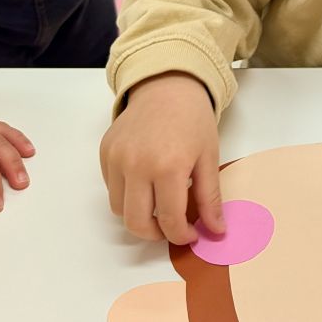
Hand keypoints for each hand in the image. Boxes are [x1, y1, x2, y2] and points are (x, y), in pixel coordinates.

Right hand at [99, 73, 224, 244]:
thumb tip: (217, 231)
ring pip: (120, 209)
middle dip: (156, 233)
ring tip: (159, 202)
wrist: (167, 86)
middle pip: (136, 223)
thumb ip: (210, 198)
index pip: (169, 219)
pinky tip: (146, 182)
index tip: (191, 234)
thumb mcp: (209, 157)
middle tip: (172, 226)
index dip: (181, 235)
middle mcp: (136, 164)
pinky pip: (111, 189)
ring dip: (139, 215)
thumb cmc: (192, 120)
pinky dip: (127, 195)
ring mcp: (116, 158)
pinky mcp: (105, 152)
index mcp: (168, 166)